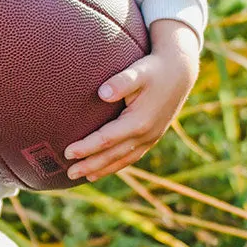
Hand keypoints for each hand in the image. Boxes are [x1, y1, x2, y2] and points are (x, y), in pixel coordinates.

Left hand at [64, 19, 200, 181]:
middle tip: (69, 173)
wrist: (179, 72)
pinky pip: (132, 156)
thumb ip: (121, 82)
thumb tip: (103, 92)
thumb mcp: (138, 72)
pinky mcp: (152, 136)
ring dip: (103, 169)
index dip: (86, 147)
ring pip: (124, 160)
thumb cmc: (153, 70)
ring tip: (83, 176)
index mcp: (139, 121)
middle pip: (113, 155)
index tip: (67, 152)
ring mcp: (151, 137)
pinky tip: (103, 169)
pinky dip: (117, 165)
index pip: (107, 139)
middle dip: (90, 165)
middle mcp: (146, 134)